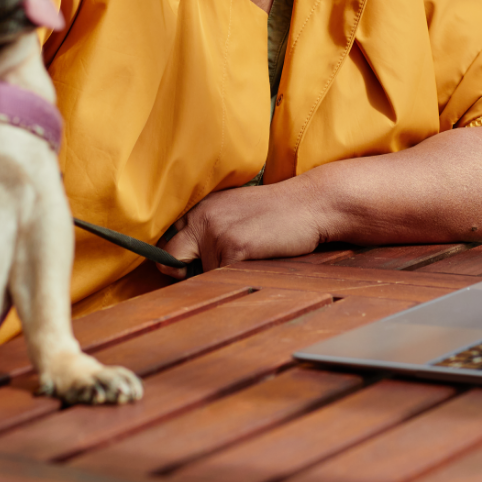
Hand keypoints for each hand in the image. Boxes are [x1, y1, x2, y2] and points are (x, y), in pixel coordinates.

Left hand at [156, 180, 330, 276]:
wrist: (313, 203)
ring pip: (203, 275)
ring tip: (252, 256)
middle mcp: (202, 217)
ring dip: (222, 276)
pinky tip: (260, 259)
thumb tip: (184, 265)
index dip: (177, 259)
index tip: (185, 268)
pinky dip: (239, 278)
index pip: (168, 240)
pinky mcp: (233, 247)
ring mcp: (216, 232)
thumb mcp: (237, 211)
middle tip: (210, 270)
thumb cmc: (279, 213)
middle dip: (183, 272)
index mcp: (201, 207)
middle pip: (170, 259)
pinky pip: (223, 278)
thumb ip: (212, 228)